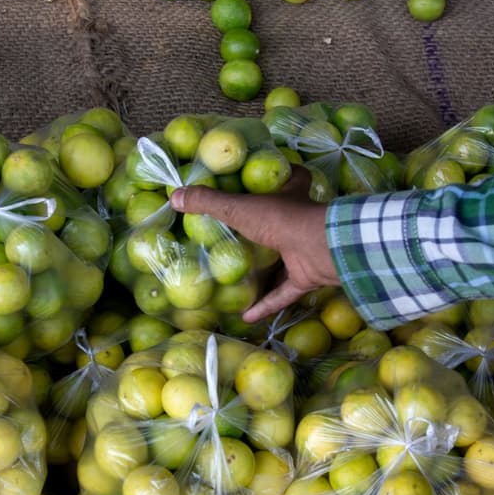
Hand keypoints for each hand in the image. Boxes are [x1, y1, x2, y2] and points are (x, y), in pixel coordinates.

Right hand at [169, 165, 339, 322]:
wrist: (319, 249)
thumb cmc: (282, 219)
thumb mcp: (238, 207)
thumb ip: (208, 202)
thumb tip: (174, 196)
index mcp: (291, 197)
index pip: (294, 178)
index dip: (285, 177)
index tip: (272, 181)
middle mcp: (300, 222)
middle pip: (287, 222)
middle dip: (271, 229)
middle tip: (246, 236)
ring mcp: (305, 251)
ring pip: (286, 262)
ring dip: (267, 273)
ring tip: (241, 280)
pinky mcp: (307, 277)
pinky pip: (284, 293)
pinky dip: (267, 304)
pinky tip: (246, 316)